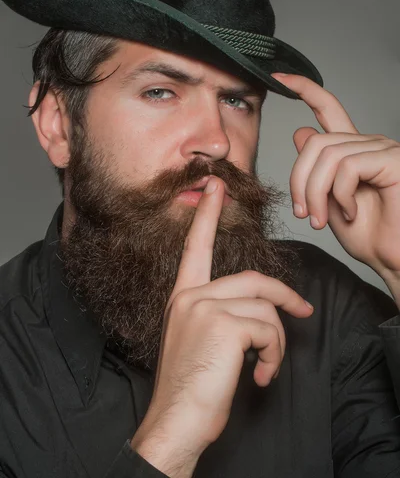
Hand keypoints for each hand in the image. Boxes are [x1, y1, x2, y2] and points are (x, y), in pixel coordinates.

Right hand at [131, 176, 312, 475]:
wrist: (175, 421)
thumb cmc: (191, 385)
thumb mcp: (199, 339)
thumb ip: (218, 313)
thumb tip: (258, 309)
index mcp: (183, 296)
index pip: (196, 246)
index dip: (207, 214)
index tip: (217, 186)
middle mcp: (191, 295)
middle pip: (255, 279)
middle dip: (285, 297)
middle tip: (304, 313)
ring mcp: (205, 306)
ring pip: (266, 308)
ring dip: (277, 343)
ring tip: (264, 367)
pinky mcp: (224, 324)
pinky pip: (269, 328)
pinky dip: (274, 355)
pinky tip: (260, 375)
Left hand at [272, 73, 399, 295]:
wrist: (395, 261)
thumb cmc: (368, 236)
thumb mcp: (329, 201)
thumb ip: (316, 170)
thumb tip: (300, 132)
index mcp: (352, 149)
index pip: (327, 108)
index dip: (304, 89)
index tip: (278, 77)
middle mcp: (369, 143)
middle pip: (315, 142)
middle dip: (299, 180)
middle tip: (302, 213)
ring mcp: (384, 149)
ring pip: (327, 156)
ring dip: (316, 193)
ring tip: (319, 218)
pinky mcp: (394, 161)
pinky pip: (348, 167)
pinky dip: (340, 195)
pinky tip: (351, 213)